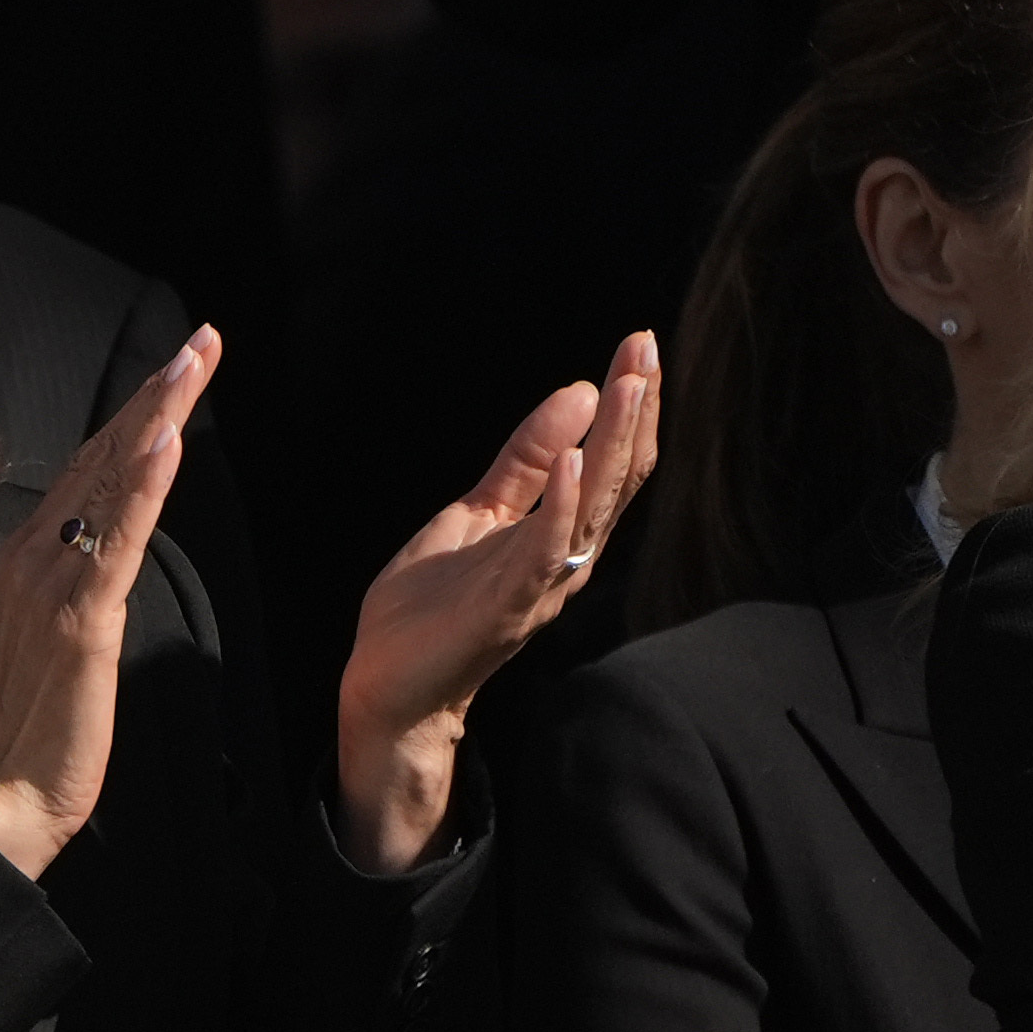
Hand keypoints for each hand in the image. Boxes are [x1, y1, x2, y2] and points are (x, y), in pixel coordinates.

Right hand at [0, 330, 214, 880]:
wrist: (7, 801)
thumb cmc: (37, 730)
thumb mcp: (57, 638)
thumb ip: (77, 585)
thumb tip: (107, 547)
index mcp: (24, 559)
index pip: (88, 468)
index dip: (135, 413)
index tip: (178, 368)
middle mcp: (30, 558)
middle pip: (100, 457)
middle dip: (155, 395)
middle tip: (202, 340)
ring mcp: (51, 587)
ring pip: (110, 484)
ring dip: (155, 418)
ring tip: (193, 365)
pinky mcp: (79, 624)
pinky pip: (114, 543)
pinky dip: (143, 488)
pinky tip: (168, 443)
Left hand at [334, 332, 664, 873]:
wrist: (385, 685)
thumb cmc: (431, 608)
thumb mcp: (476, 513)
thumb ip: (525, 462)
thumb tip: (577, 393)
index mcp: (558, 537)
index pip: (611, 464)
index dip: (629, 407)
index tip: (640, 346)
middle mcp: (563, 561)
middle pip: (616, 479)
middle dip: (634, 412)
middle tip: (647, 348)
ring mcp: (539, 586)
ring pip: (592, 509)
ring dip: (612, 446)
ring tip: (627, 387)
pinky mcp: (506, 609)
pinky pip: (544, 554)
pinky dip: (562, 507)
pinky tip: (575, 462)